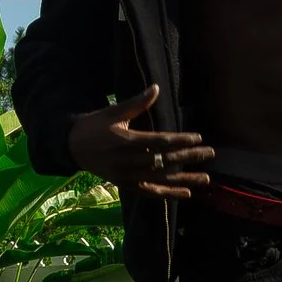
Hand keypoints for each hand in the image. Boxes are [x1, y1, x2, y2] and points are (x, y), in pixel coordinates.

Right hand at [67, 87, 216, 195]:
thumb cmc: (95, 125)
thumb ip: (137, 103)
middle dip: (188, 157)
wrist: (73, 146)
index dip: (179, 141)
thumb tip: (155, 88)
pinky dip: (168, 194)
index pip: (159, 142)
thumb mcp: (113, 111)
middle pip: (164, 161)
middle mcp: (128, 161)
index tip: (198, 138)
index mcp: (126, 141)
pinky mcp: (126, 185)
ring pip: (161, 179)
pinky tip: (186, 193)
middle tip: (209, 153)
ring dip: (185, 179)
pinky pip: (150, 192)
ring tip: (206, 178)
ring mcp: (127, 176)